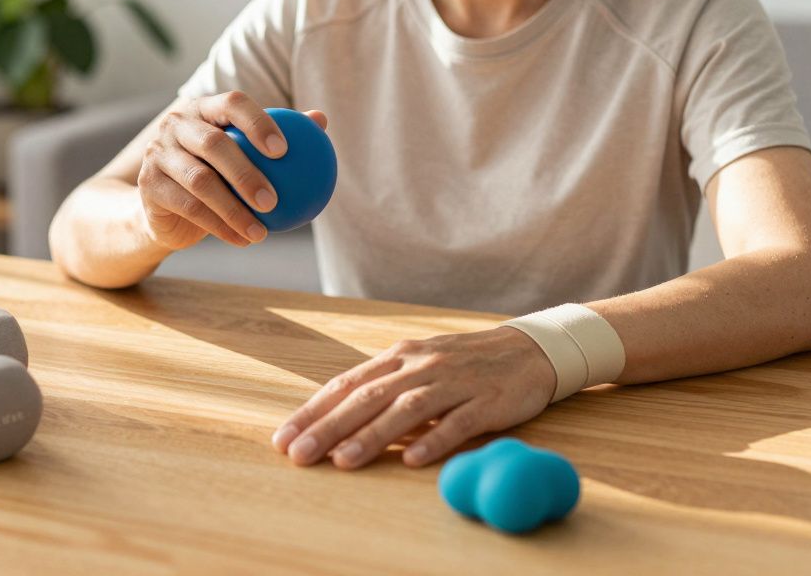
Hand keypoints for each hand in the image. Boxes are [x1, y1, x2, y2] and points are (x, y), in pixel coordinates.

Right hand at [137, 91, 327, 250]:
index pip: (233, 104)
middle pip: (214, 144)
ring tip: (262, 232)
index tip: (285, 150)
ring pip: (201, 181)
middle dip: (247, 173)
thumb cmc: (217, 174)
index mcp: (204, 108)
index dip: (258, 122)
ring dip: (234, 210)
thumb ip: (279, 137)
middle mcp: (176, 124)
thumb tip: (321, 120)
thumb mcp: (245, 155)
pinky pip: (189, 207)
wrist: (166, 206)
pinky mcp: (149, 185)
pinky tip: (243, 240)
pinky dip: (219, 226)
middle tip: (274, 201)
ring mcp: (158, 153)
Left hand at [271, 327, 556, 468]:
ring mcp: (454, 382)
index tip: (283, 438)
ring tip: (343, 461)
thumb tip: (335, 416)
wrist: (527, 350)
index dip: (313, 412)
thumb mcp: (418, 365)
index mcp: (399, 358)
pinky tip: (414, 460)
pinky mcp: (486, 401)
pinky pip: (458, 422)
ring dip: (372, 436)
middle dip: (328, 428)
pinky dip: (434, 439)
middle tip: (299, 454)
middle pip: (367, 398)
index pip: (346, 385)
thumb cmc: (463, 363)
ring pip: (406, 410)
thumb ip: (382, 387)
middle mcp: (421, 366)